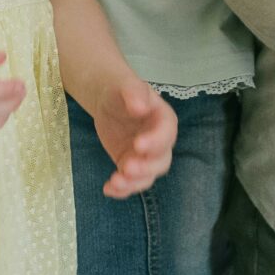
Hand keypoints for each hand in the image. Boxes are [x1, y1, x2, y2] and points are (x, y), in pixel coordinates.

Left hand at [87, 79, 177, 198]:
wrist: (109, 100)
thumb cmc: (122, 89)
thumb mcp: (127, 85)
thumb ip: (135, 92)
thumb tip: (139, 106)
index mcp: (164, 120)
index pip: (166, 134)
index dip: (155, 142)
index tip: (138, 144)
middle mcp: (160, 142)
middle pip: (160, 161)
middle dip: (145, 167)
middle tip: (127, 167)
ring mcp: (146, 156)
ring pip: (147, 176)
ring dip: (133, 183)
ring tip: (115, 181)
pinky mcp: (131, 164)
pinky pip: (131, 182)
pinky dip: (121, 189)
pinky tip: (108, 189)